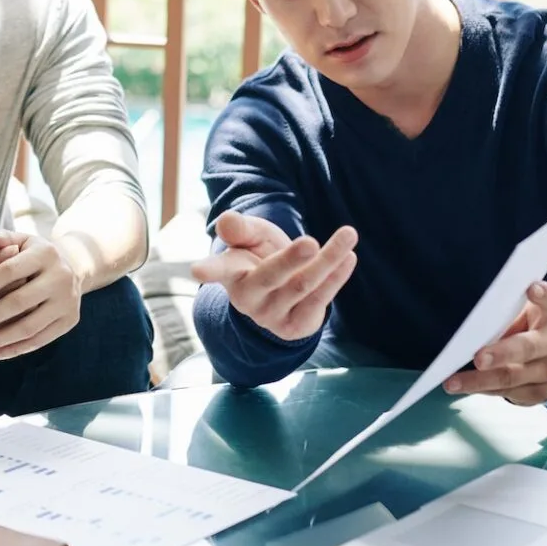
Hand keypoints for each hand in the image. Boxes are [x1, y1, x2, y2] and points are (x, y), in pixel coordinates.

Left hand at [0, 230, 84, 361]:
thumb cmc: (32, 255)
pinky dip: (15, 350)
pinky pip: (39, 340)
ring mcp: (68, 301)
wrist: (70, 269)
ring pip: (29, 326)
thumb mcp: (20, 240)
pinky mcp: (69, 321)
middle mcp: (62, 277)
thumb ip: (1, 239)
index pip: (10, 271)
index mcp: (46, 253)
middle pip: (19, 302)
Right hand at [0, 242, 22, 350]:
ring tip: (31, 296)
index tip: (28, 264)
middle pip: (18, 304)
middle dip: (30, 291)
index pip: (10, 281)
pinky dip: (18, 327)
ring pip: (16, 325)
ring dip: (28, 310)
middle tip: (36, 280)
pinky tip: (23, 314)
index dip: (24, 270)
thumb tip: (16, 249)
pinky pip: (7, 339)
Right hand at [190, 212, 356, 341]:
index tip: (197, 271)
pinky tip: (349, 257)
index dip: (209, 270)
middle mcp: (250, 297)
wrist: (281, 294)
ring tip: (348, 234)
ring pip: (303, 285)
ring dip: (328, 259)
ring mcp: (274, 315)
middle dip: (290, 259)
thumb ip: (240, 228)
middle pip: (270, 276)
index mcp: (231, 274)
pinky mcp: (297, 324)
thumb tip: (227, 221)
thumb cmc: (258, 257)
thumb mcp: (250, 237)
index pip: (220, 269)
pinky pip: (321, 299)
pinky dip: (337, 277)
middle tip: (310, 241)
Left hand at [444, 281, 546, 405]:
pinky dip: (484, 390)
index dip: (544, 294)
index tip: (531, 288)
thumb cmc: (523, 325)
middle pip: (528, 346)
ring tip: (453, 382)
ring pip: (513, 376)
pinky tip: (466, 387)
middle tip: (478, 359)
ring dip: (480, 380)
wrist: (546, 357)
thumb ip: (503, 311)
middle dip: (501, 354)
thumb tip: (468, 322)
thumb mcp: (518, 311)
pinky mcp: (543, 392)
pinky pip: (509, 393)